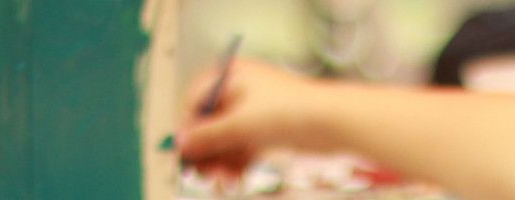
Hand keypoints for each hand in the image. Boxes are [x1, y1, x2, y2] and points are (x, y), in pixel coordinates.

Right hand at [177, 60, 339, 181]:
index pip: (195, 101)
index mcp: (231, 74)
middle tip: (201, 174)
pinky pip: (243, 147)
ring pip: (226, 139)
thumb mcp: (240, 124)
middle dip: (206, 151)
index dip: (188, 128)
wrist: (334, 121)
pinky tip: (234, 178)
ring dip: (221, 161)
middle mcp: (240, 89)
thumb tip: (180, 143)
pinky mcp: (268, 128)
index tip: (184, 153)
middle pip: (209, 123)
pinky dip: (237, 162)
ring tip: (221, 181)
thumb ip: (208, 135)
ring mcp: (254, 110)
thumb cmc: (292, 109)